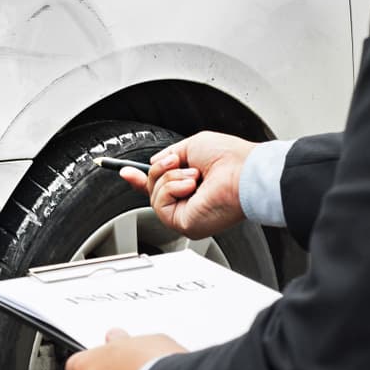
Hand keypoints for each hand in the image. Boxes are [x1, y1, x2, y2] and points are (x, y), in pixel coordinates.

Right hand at [119, 131, 255, 238]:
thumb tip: (153, 165)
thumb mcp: (191, 146)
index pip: (161, 186)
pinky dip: (171, 188)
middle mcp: (189, 201)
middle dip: (158, 171)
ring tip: (193, 175)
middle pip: (152, 189)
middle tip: (175, 161)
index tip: (126, 171)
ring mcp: (186, 214)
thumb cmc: (230, 158)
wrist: (243, 173)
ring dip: (169, 178)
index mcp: (193, 184)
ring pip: (153, 195)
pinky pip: (159, 204)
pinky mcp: (183, 223)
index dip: (141, 179)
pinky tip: (190, 185)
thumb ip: (168, 156)